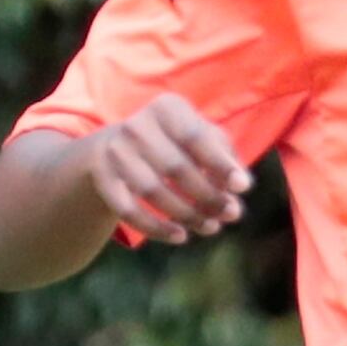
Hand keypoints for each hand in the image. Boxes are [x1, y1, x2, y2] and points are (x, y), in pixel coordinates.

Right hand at [88, 92, 249, 242]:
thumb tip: (241, 186)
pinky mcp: (102, 178)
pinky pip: (129, 210)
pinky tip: (181, 236)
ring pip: (152, 191)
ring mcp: (115, 152)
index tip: (244, 187)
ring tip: (211, 227)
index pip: (195, 137)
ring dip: (186, 215)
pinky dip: (156, 228)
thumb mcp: (199, 138)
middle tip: (231, 215)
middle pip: (176, 168)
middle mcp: (136, 126)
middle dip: (208, 196)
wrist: (115, 148)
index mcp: (166, 108)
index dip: (220, 164)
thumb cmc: (173, 143)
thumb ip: (224, 157)